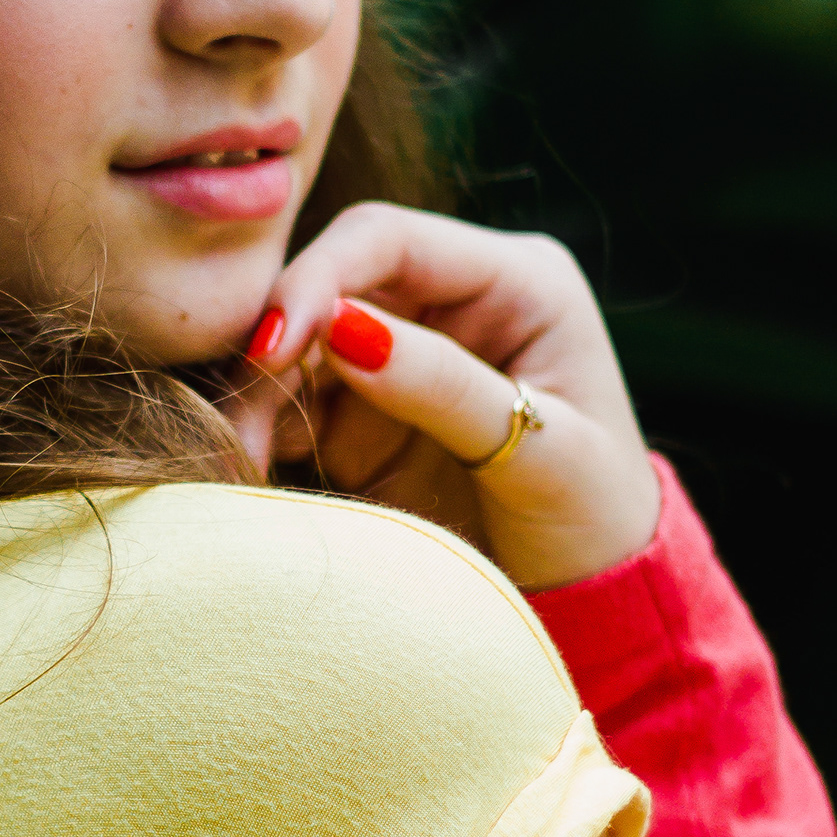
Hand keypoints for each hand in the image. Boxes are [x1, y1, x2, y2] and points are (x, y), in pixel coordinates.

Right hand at [225, 204, 660, 590]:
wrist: (597, 598)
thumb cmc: (596, 519)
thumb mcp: (542, 453)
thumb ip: (445, 386)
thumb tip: (342, 328)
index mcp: (515, 279)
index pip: (388, 239)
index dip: (317, 278)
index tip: (269, 348)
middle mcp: (450, 301)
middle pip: (329, 287)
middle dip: (274, 348)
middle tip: (239, 428)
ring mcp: (402, 356)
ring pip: (298, 347)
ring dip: (259, 399)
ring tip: (239, 466)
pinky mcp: (364, 415)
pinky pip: (293, 405)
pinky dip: (264, 434)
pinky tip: (247, 475)